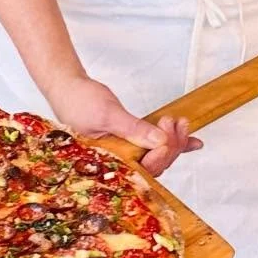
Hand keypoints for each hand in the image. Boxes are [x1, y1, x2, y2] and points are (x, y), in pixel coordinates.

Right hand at [45, 72, 201, 175]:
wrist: (67, 88)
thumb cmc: (79, 101)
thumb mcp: (108, 114)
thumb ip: (133, 129)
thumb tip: (160, 142)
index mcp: (109, 162)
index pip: (143, 170)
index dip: (160, 154)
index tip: (166, 132)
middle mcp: (117, 163)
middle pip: (154, 166)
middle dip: (171, 146)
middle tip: (175, 123)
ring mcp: (124, 154)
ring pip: (155, 157)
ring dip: (173, 143)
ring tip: (181, 125)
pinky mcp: (128, 144)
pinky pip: (152, 147)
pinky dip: (171, 143)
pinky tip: (190, 141)